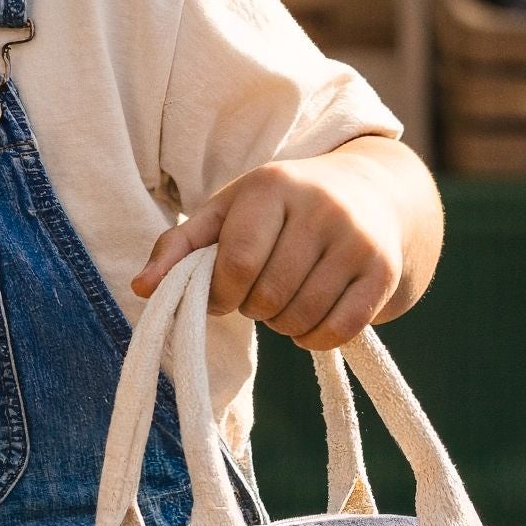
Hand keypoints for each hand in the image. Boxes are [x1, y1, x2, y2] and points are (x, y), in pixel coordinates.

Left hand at [131, 140, 432, 350]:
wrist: (371, 193)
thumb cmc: (280, 208)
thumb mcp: (228, 212)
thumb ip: (180, 247)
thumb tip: (141, 289)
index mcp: (273, 186)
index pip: (237, 262)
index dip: (222, 294)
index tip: (223, 294)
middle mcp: (321, 208)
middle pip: (269, 296)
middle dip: (253, 307)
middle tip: (258, 293)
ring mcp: (357, 240)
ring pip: (303, 316)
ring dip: (282, 325)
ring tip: (283, 300)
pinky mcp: (383, 272)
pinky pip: (340, 330)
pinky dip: (315, 339)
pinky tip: (309, 320)